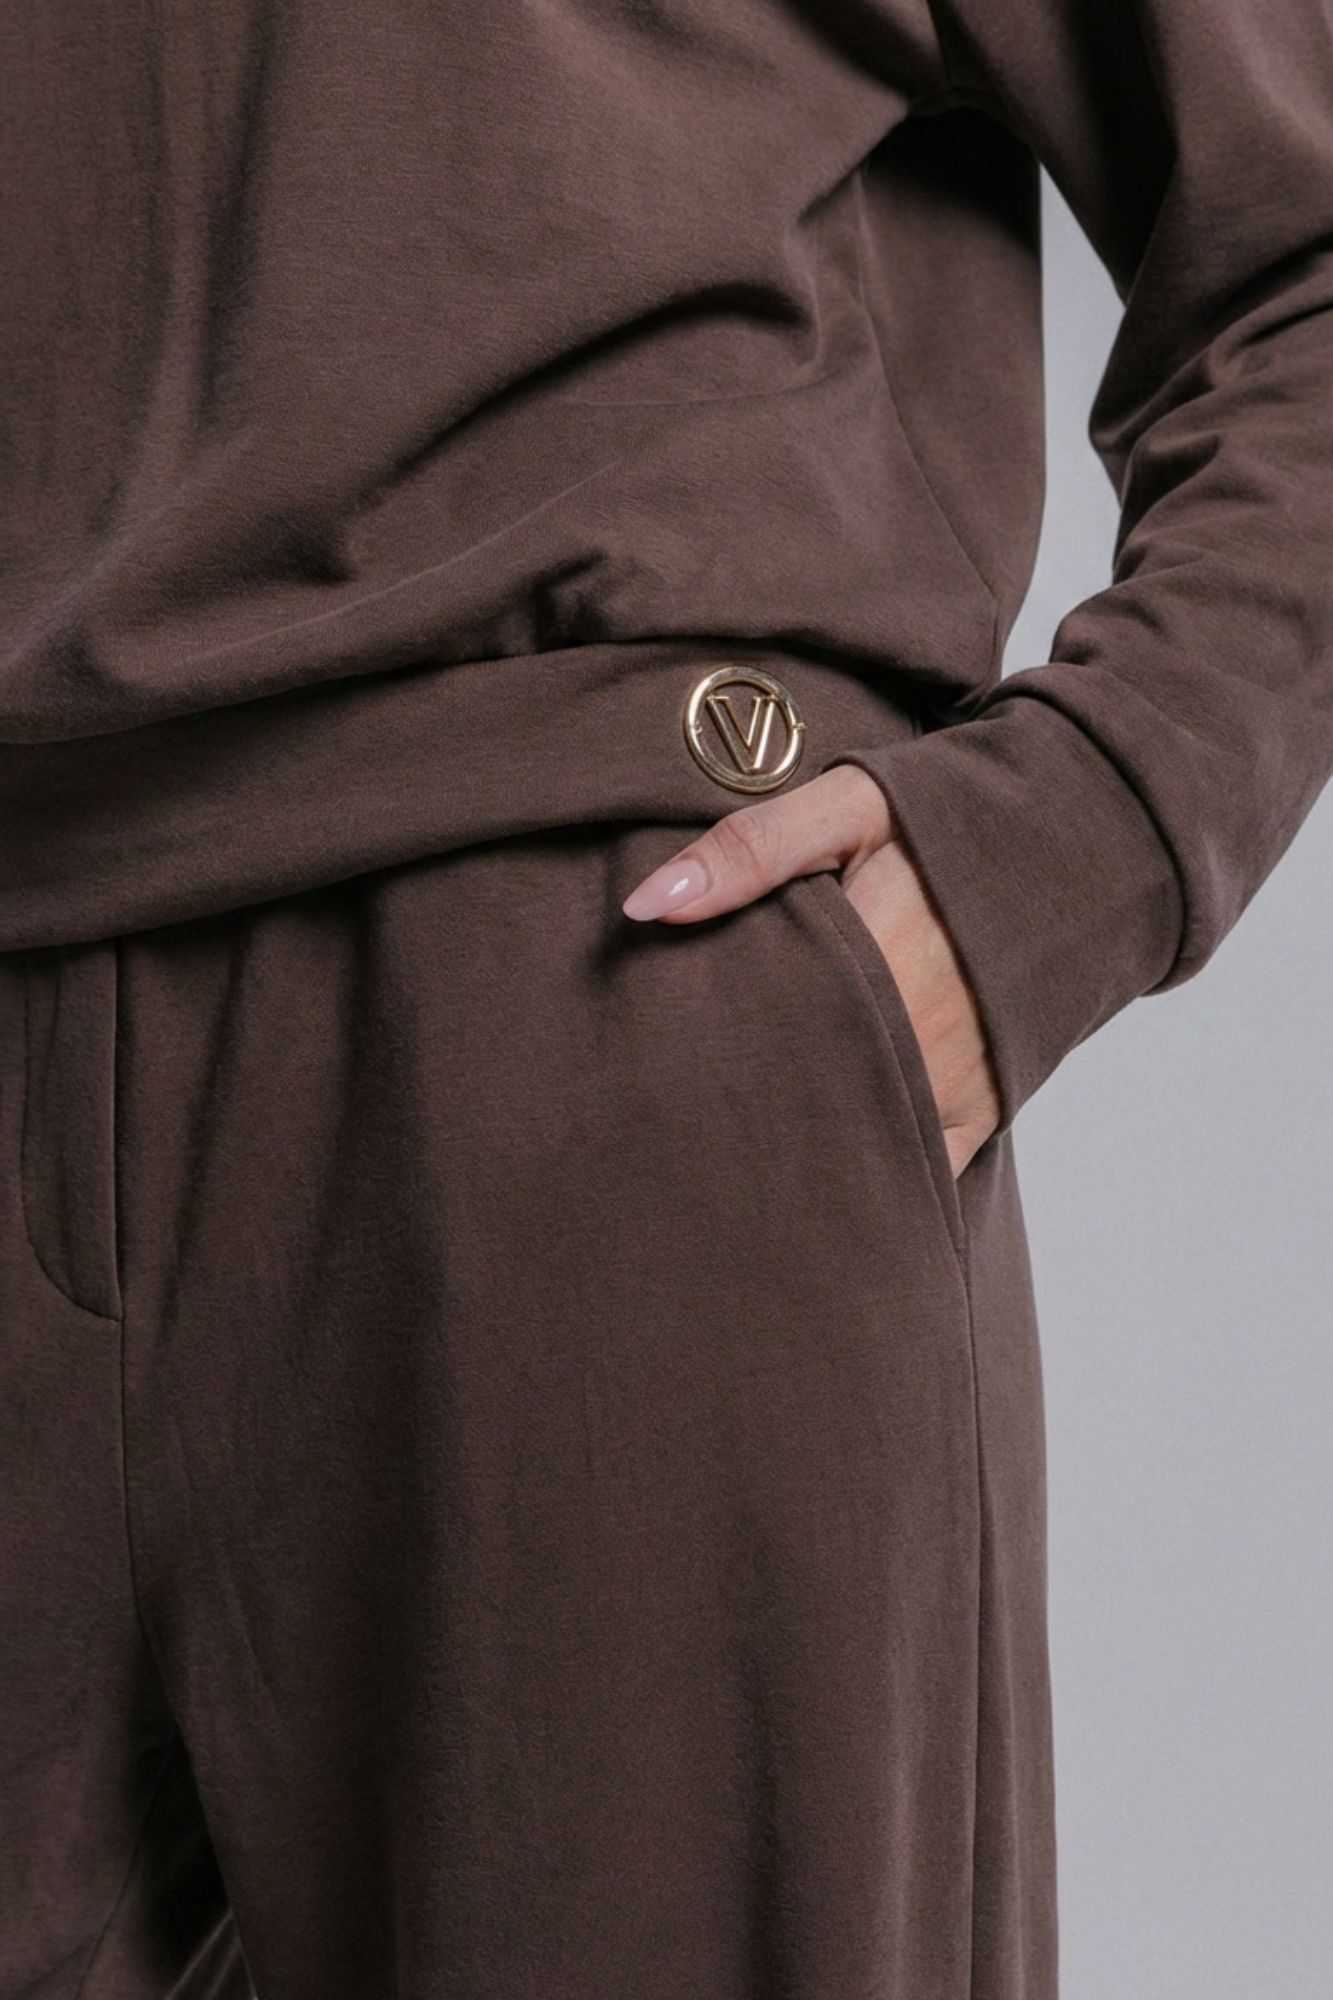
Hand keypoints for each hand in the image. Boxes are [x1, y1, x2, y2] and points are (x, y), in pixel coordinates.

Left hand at [622, 765, 1001, 1177]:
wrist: (1080, 842)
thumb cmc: (951, 817)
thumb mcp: (851, 806)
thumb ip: (750, 849)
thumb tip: (645, 906)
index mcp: (872, 963)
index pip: (759, 1038)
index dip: (703, 1062)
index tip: (652, 1075)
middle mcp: (916, 1040)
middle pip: (800, 1103)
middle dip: (740, 1119)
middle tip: (677, 1131)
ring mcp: (953, 1085)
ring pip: (855, 1146)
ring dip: (799, 1154)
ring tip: (731, 1166)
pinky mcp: (983, 1111)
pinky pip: (921, 1175)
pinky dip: (872, 1184)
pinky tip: (818, 1193)